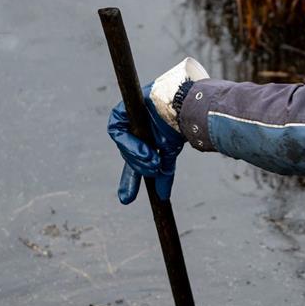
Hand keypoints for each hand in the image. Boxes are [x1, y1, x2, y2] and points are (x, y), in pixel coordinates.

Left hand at [107, 83, 186, 203]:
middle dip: (139, 165)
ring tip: (153, 160)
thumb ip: (163, 172)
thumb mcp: (169, 154)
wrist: (188, 105)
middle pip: (129, 154)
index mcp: (145, 141)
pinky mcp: (123, 110)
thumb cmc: (180, 127)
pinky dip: (129, 143)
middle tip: (153, 169)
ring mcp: (128, 119)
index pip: (134, 162)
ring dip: (137, 156)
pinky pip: (116, 130)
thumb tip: (162, 196)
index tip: (126, 200)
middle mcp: (135, 131)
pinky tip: (144, 151)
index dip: (129, 181)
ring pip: (123, 145)